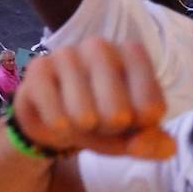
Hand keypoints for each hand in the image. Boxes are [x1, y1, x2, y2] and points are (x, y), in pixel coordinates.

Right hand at [12, 38, 174, 159]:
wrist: (57, 118)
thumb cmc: (104, 120)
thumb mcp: (135, 135)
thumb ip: (154, 143)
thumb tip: (145, 145)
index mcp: (132, 54)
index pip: (152, 108)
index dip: (141, 127)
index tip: (132, 119)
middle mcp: (100, 47)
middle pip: (117, 113)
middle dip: (108, 130)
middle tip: (100, 121)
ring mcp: (66, 54)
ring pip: (84, 115)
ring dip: (82, 130)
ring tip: (78, 119)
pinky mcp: (38, 68)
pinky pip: (56, 116)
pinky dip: (60, 129)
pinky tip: (57, 117)